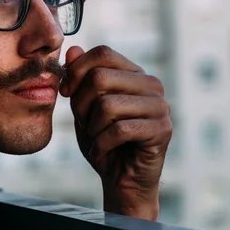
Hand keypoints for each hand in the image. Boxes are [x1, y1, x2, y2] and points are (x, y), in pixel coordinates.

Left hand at [59, 45, 171, 220]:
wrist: (121, 181)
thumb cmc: (104, 141)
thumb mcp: (84, 107)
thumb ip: (80, 79)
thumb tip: (72, 49)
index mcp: (134, 73)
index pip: (103, 53)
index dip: (77, 70)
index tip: (67, 92)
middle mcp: (151, 84)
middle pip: (100, 77)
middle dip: (82, 105)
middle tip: (86, 124)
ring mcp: (160, 106)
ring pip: (108, 105)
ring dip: (92, 128)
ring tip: (98, 140)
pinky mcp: (162, 129)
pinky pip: (120, 130)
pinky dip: (103, 144)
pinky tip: (105, 152)